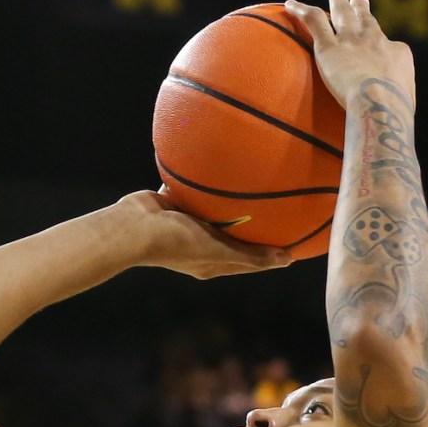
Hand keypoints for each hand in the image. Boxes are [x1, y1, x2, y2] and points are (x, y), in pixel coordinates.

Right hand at [100, 191, 291, 280]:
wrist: (133, 226)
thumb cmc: (176, 242)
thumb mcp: (219, 252)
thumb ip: (251, 256)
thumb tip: (288, 259)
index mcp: (210, 262)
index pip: (247, 260)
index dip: (269, 254)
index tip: (294, 243)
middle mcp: (198, 245)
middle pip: (233, 235)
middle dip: (253, 225)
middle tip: (279, 209)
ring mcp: (184, 224)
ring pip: (214, 212)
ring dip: (229, 202)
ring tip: (253, 183)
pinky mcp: (172, 205)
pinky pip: (195, 191)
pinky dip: (206, 183)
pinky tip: (221, 164)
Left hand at [286, 0, 415, 108]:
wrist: (381, 102)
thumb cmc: (393, 112)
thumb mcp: (402, 106)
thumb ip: (392, 104)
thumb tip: (388, 120)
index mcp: (398, 54)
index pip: (388, 46)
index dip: (381, 46)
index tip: (379, 46)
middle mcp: (375, 40)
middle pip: (367, 19)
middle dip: (362, 6)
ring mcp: (351, 40)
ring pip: (341, 10)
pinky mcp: (329, 46)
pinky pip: (313, 21)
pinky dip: (301, 10)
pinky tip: (291, 3)